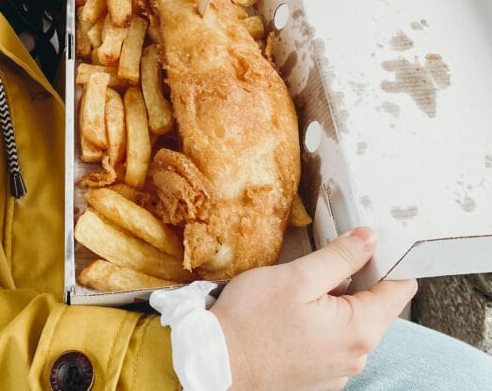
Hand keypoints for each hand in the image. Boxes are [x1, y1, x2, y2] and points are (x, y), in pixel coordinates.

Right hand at [210, 228, 416, 390]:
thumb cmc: (254, 319)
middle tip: (325, 258)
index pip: (399, 289)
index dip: (389, 259)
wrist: (217, 364)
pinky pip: (334, 343)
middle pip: (376, 306)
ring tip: (303, 287)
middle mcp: (357, 357)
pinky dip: (323, 324)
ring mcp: (338, 372)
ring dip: (338, 301)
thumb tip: (370, 239)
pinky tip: (295, 315)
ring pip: (353, 324)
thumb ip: (340, 257)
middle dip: (357, 279)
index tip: (369, 240)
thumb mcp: (298, 276)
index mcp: (359, 330)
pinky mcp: (319, 379)